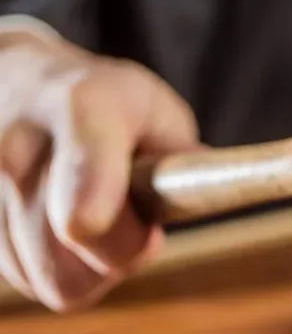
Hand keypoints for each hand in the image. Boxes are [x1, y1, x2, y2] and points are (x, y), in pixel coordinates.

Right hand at [0, 26, 200, 310]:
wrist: (18, 86)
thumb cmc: (106, 105)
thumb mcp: (155, 110)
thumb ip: (180, 156)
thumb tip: (198, 194)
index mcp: (85, 107)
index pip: (82, 164)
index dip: (89, 197)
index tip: (89, 222)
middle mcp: (22, 145)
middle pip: (75, 246)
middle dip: (120, 249)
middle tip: (130, 216)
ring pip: (52, 276)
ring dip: (86, 263)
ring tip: (93, 214)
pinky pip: (25, 279)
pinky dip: (52, 266)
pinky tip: (56, 225)